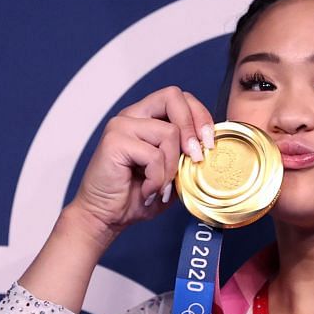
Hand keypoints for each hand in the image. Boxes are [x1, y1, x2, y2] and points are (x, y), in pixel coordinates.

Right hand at [68, 85, 218, 237]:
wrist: (104, 217)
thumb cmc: (135, 197)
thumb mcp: (171, 174)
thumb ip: (185, 156)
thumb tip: (208, 148)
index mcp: (145, 117)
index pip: (179, 98)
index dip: (199, 116)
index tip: (209, 143)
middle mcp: (132, 116)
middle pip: (173, 96)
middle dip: (193, 127)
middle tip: (196, 157)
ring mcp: (121, 126)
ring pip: (169, 132)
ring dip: (171, 166)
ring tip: (160, 186)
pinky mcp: (115, 141)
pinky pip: (154, 155)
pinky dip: (157, 179)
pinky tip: (146, 191)